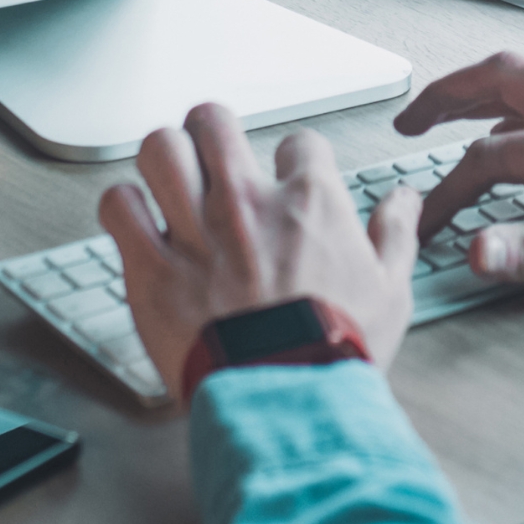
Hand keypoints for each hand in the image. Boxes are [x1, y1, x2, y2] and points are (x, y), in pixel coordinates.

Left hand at [97, 103, 418, 394]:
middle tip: (213, 151)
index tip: (290, 180)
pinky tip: (136, 221)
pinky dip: (124, 208)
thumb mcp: (391, 291)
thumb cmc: (336, 352)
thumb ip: (396, 235)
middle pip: (213, 122)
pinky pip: (119, 207)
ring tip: (170, 177)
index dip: (296, 159)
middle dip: (212, 130)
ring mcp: (195, 232)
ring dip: (164, 159)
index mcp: (309, 203)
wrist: (285, 401)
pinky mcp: (152, 268)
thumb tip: (404, 200)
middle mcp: (248, 203)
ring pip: (160, 149)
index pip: (300, 142)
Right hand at [394, 52, 523, 306]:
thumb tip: (478, 252)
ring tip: (447, 118)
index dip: (447, 193)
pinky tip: (520, 136)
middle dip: (446, 95)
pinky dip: (519, 104)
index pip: (489, 158)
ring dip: (481, 93)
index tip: (427, 225)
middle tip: (409, 121)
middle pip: (502, 79)